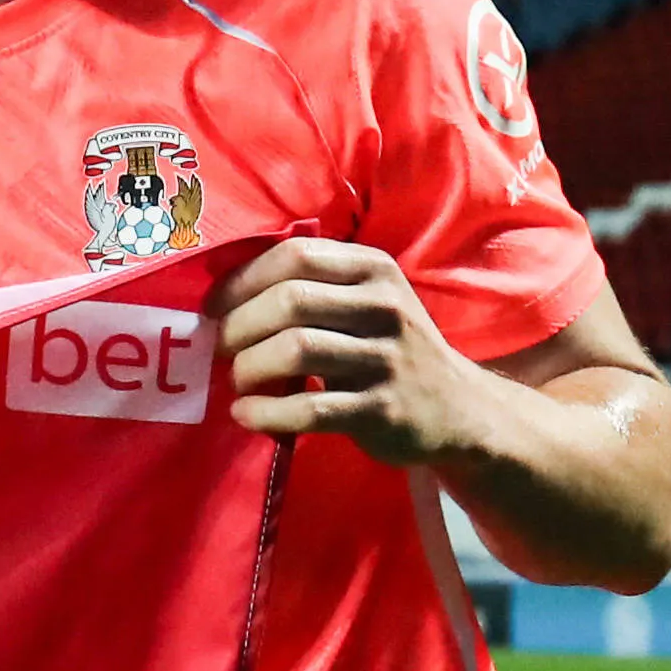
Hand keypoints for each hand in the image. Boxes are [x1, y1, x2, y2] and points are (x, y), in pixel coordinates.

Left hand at [214, 238, 498, 465]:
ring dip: (249, 367)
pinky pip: (309, 408)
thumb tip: (223, 293)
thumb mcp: (366, 300)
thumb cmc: (391, 347)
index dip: (242, 280)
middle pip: (289, 300)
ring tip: (237, 380)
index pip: (294, 256)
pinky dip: (265, 412)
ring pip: (296, 349)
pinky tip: (246, 414)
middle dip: (239, 325)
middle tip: (220, 348)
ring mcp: (385, 359)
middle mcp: (383, 307)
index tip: (212, 307)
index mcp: (373, 269)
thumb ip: (311, 287)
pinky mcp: (381, 410)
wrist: (457, 408)